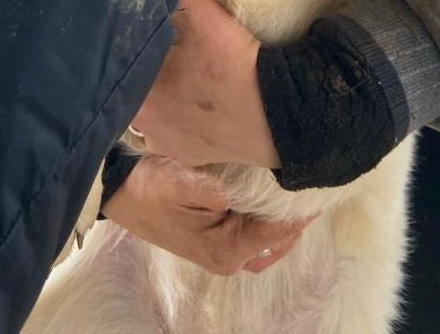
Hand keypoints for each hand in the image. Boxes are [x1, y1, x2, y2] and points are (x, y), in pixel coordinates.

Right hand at [102, 155, 312, 274]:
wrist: (120, 191)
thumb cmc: (152, 186)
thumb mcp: (187, 182)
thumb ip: (227, 189)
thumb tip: (264, 186)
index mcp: (226, 249)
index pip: (278, 230)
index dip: (299, 208)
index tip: (319, 181)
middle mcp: (228, 258)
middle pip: (277, 239)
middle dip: (295, 215)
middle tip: (313, 180)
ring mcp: (220, 252)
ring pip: (266, 240)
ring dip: (282, 218)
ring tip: (297, 188)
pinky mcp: (213, 240)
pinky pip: (252, 234)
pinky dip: (266, 219)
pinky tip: (270, 194)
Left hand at [133, 0, 279, 167]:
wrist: (276, 112)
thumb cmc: (233, 62)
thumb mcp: (203, 13)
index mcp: (138, 90)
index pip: (116, 67)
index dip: (122, 49)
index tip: (131, 34)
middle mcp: (142, 124)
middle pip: (129, 91)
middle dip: (138, 71)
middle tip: (156, 52)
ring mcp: (163, 144)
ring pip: (148, 115)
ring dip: (155, 98)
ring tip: (173, 77)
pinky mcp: (186, 156)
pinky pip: (170, 135)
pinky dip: (175, 120)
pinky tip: (189, 104)